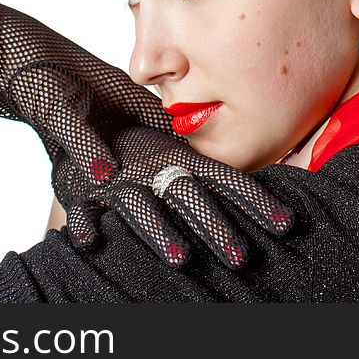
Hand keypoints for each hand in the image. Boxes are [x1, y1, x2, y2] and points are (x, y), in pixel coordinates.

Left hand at [0, 0, 177, 185]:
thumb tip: (106, 176)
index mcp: (119, 88)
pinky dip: (96, 168)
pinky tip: (96, 193)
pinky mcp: (68, 123)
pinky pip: (92, 149)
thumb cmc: (26, 63)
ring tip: (136, 202)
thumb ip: (81, 141)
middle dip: (154, 164)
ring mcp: (90, 111)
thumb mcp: (56, 106)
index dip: (180, 148)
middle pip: (144, 137)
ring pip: (118, 146)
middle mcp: (110, 100)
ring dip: (124, 169)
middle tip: (166, 199)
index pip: (165, 121)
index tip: (193, 179)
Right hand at [53, 123, 295, 269]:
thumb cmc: (129, 141)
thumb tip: (250, 194)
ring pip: (138, 204)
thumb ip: (200, 171)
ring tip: (180, 258)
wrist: (72, 100)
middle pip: (186, 195)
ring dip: (159, 230)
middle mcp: (150, 167)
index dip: (254, 200)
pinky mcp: (79, 190)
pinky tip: (92, 242)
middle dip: (213, 225)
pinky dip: (84, 225)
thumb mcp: (168, 150)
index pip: (223, 179)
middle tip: (240, 257)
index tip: (286, 224)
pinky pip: (80, 208)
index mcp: (176, 156)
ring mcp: (114, 179)